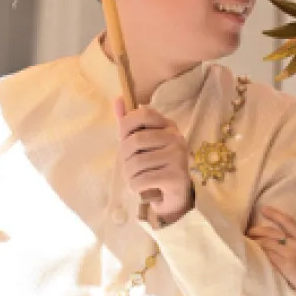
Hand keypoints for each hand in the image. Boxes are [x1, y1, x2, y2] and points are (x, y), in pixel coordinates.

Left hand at [116, 101, 193, 224]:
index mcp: (168, 127)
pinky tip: (142, 187)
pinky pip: (142, 179)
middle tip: (128, 166)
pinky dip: (135, 186)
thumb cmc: (155, 166)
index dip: (127, 125)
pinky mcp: (175, 177)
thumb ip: (129, 123)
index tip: (125, 139)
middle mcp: (176, 138)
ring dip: (129, 175)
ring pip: (136, 163)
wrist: (174, 195)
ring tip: (135, 178)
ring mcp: (178, 157)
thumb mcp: (142, 143)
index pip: (144, 114)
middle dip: (124, 157)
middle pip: (135, 140)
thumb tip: (117, 100)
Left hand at [247, 204, 295, 295]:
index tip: (263, 209)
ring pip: (267, 243)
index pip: (289, 222)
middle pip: (272, 232)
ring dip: (255, 242)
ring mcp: (290, 255)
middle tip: (249, 232)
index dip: (275, 214)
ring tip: (246, 243)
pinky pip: (268, 256)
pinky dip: (258, 253)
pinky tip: (251, 254)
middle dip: (258, 230)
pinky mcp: (285, 267)